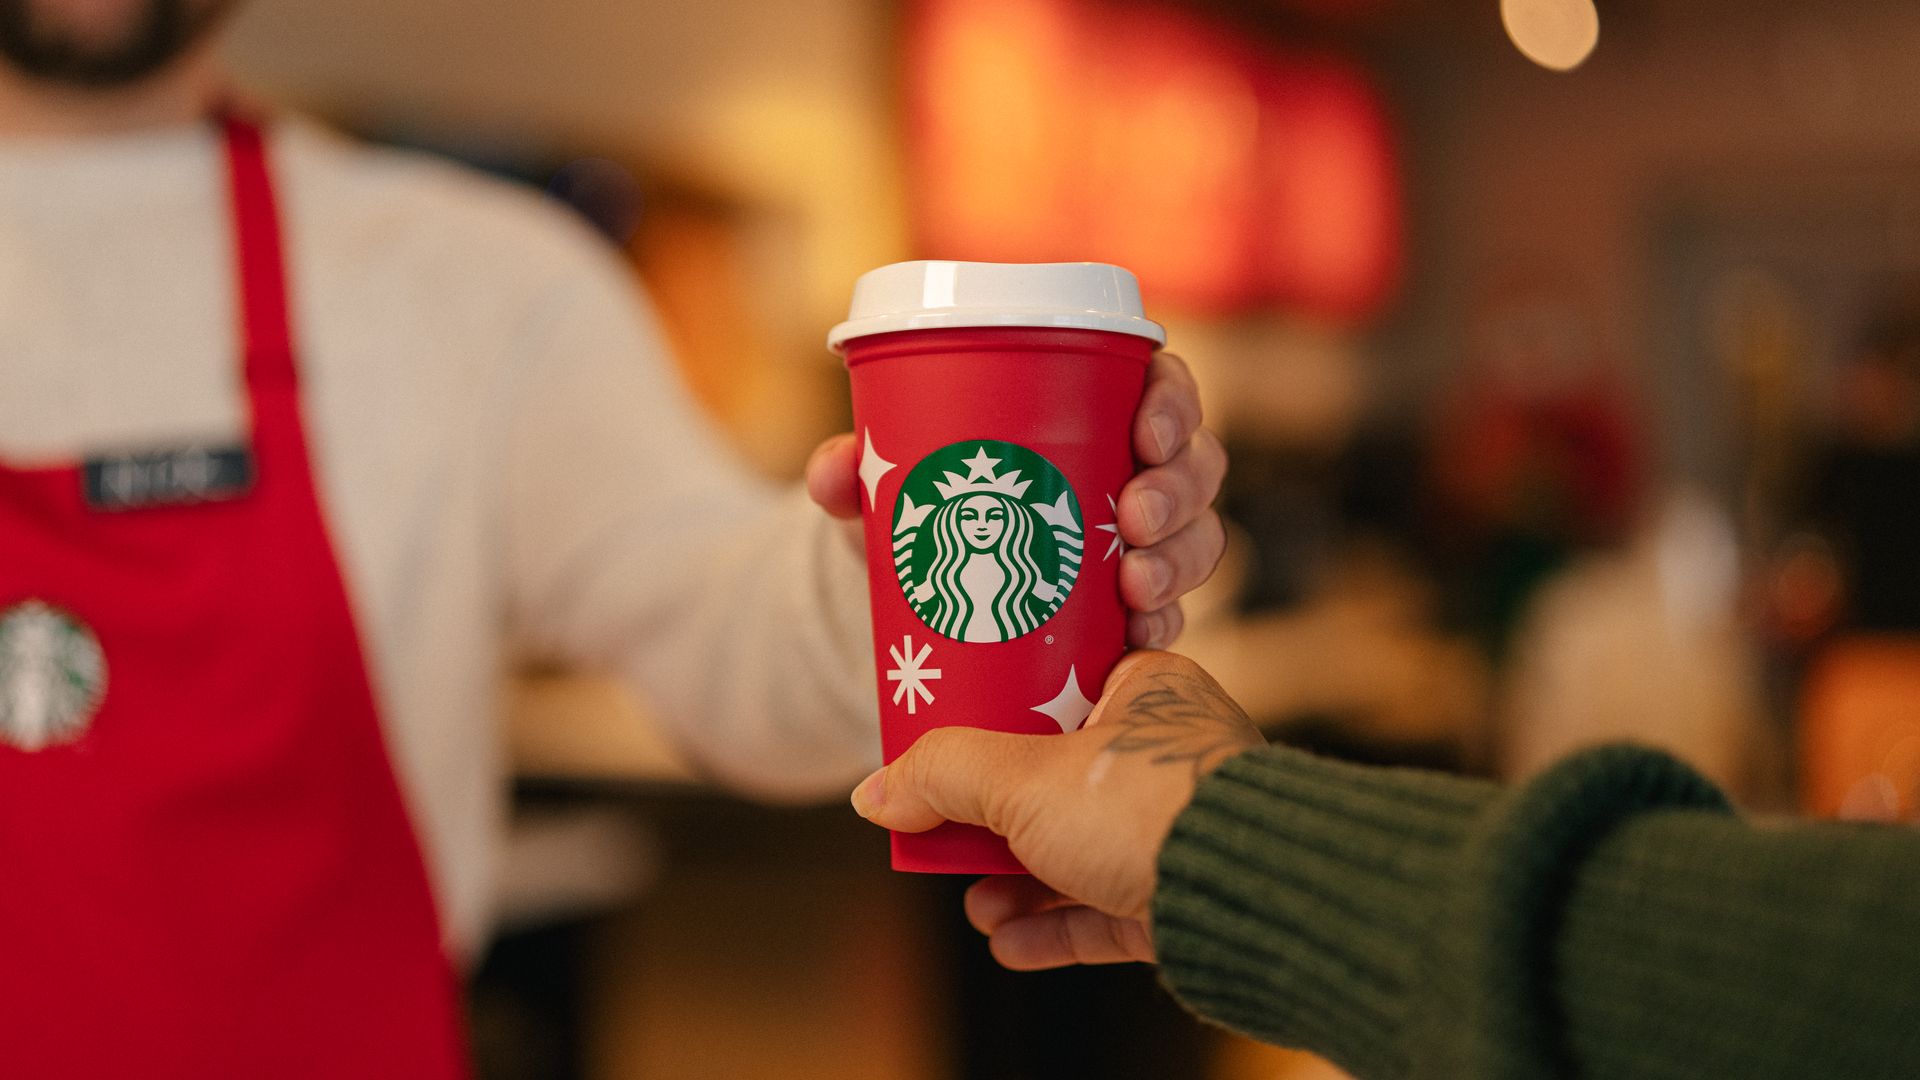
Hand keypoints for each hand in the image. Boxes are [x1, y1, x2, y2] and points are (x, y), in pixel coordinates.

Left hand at [805, 352, 1227, 649]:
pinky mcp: (1135, 606)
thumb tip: (833, 472)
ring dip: (1177, 562)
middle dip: (1176, 492)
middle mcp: (1139, 470)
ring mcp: (1146, 541)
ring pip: (1196, 539)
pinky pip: (1172, 615)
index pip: (1164, 387)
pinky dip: (1163, 627)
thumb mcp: (891, 478)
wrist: (921, 583)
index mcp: (1101, 407)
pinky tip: (1141, 638)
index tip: (1145, 432)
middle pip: (1195, 465)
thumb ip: (854, 468)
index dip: (1173, 404)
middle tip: (1133, 517)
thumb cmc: (927, 496)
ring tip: (1134, 585)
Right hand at [850, 651, 1263, 969]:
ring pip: (1079, 852)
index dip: (997, 714)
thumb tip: (874, 793)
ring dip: (1017, 882)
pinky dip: (1054, 926)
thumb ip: (942, 776)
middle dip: (994, 819)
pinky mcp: (1183, 897)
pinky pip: (1106, 910)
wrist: (1249, 896)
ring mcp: (1178, 829)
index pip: (1059, 688)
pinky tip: (1007, 941)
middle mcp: (1169, 754)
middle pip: (1057, 779)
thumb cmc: (1154, 805)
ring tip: (974, 904)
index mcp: (1147, 690)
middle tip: (942, 832)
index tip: (948, 739)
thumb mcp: (1023, 778)